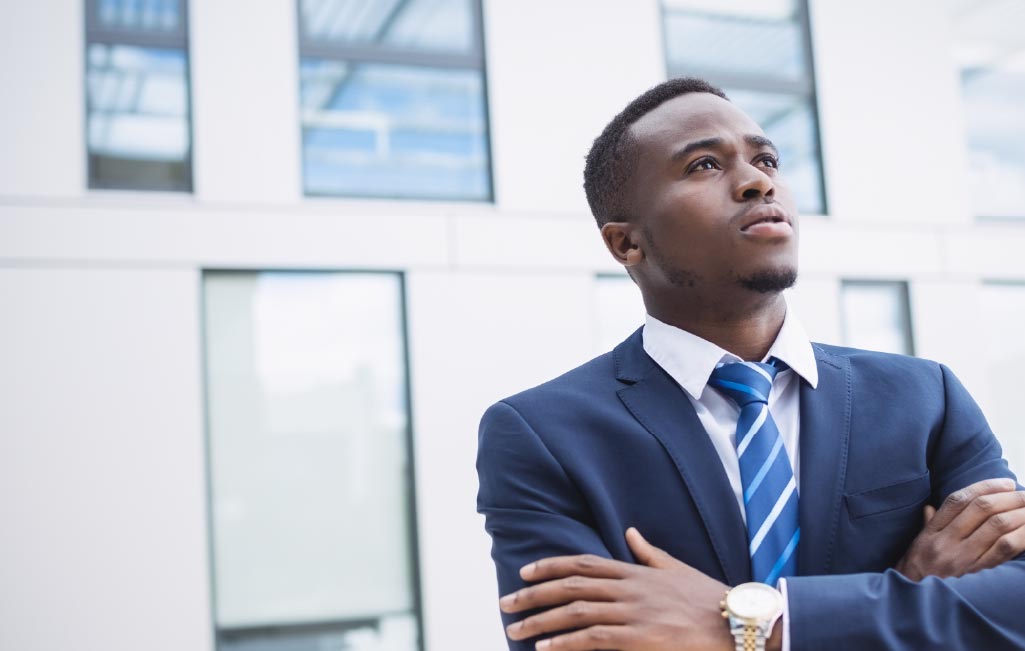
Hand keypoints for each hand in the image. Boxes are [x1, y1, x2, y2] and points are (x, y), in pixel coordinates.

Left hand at [499, 528, 766, 650]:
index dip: (550, 566)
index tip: (524, 573)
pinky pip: (593, 639)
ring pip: (575, 613)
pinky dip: (565, 644)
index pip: (582, 563)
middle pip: (570, 586)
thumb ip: (648, 553)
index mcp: (635, 572)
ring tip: (515, 629)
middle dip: (533, 594)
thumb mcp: (676, 568)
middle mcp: (628, 588)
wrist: (737, 623)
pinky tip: (545, 649)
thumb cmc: (710, 599)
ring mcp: (632, 613)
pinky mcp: (639, 638)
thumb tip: (631, 532)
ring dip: (540, 621)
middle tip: (506, 603)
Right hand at [896, 478, 1024, 580]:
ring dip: (1019, 513)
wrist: (915, 606)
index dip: (985, 486)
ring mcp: (962, 558)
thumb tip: (930, 508)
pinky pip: (1004, 550)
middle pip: (981, 509)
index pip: (958, 500)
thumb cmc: (917, 575)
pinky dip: (1021, 536)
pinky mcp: (978, 575)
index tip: (1005, 483)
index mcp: (931, 533)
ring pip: (996, 526)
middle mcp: (946, 542)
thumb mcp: (916, 547)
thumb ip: (927, 526)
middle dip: (1008, 497)